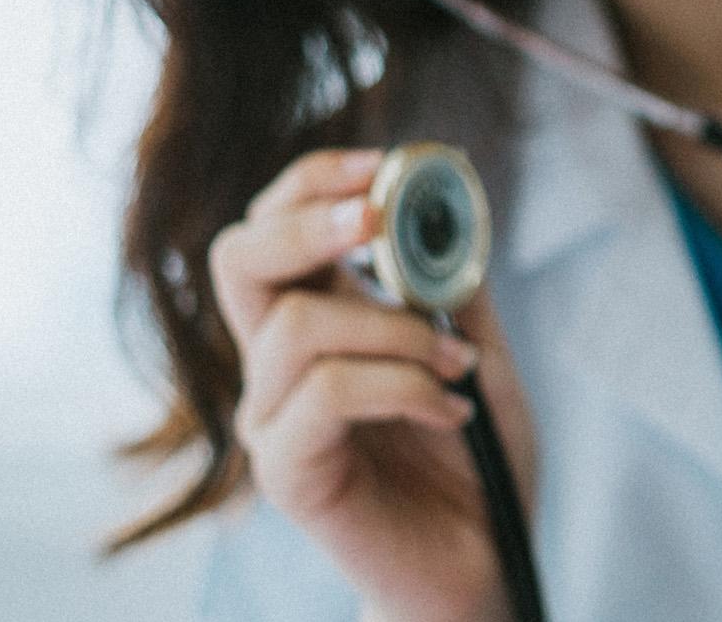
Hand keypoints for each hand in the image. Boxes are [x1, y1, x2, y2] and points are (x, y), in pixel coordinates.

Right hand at [210, 147, 537, 621]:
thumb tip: (442, 202)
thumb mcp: (476, 345)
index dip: (314, 180)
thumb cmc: (476, 454)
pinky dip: (404, 384)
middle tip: (377, 222)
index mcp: (315, 318)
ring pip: (298, 323)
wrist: (485, 557)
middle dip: (309, 221)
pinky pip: (326, 393)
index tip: (385, 164)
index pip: (272, 225)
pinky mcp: (287, 472)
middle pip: (237, 258)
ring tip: (456, 362)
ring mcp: (273, 418)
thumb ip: (450, 280)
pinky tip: (451, 410)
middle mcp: (276, 364)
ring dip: (396, 327)